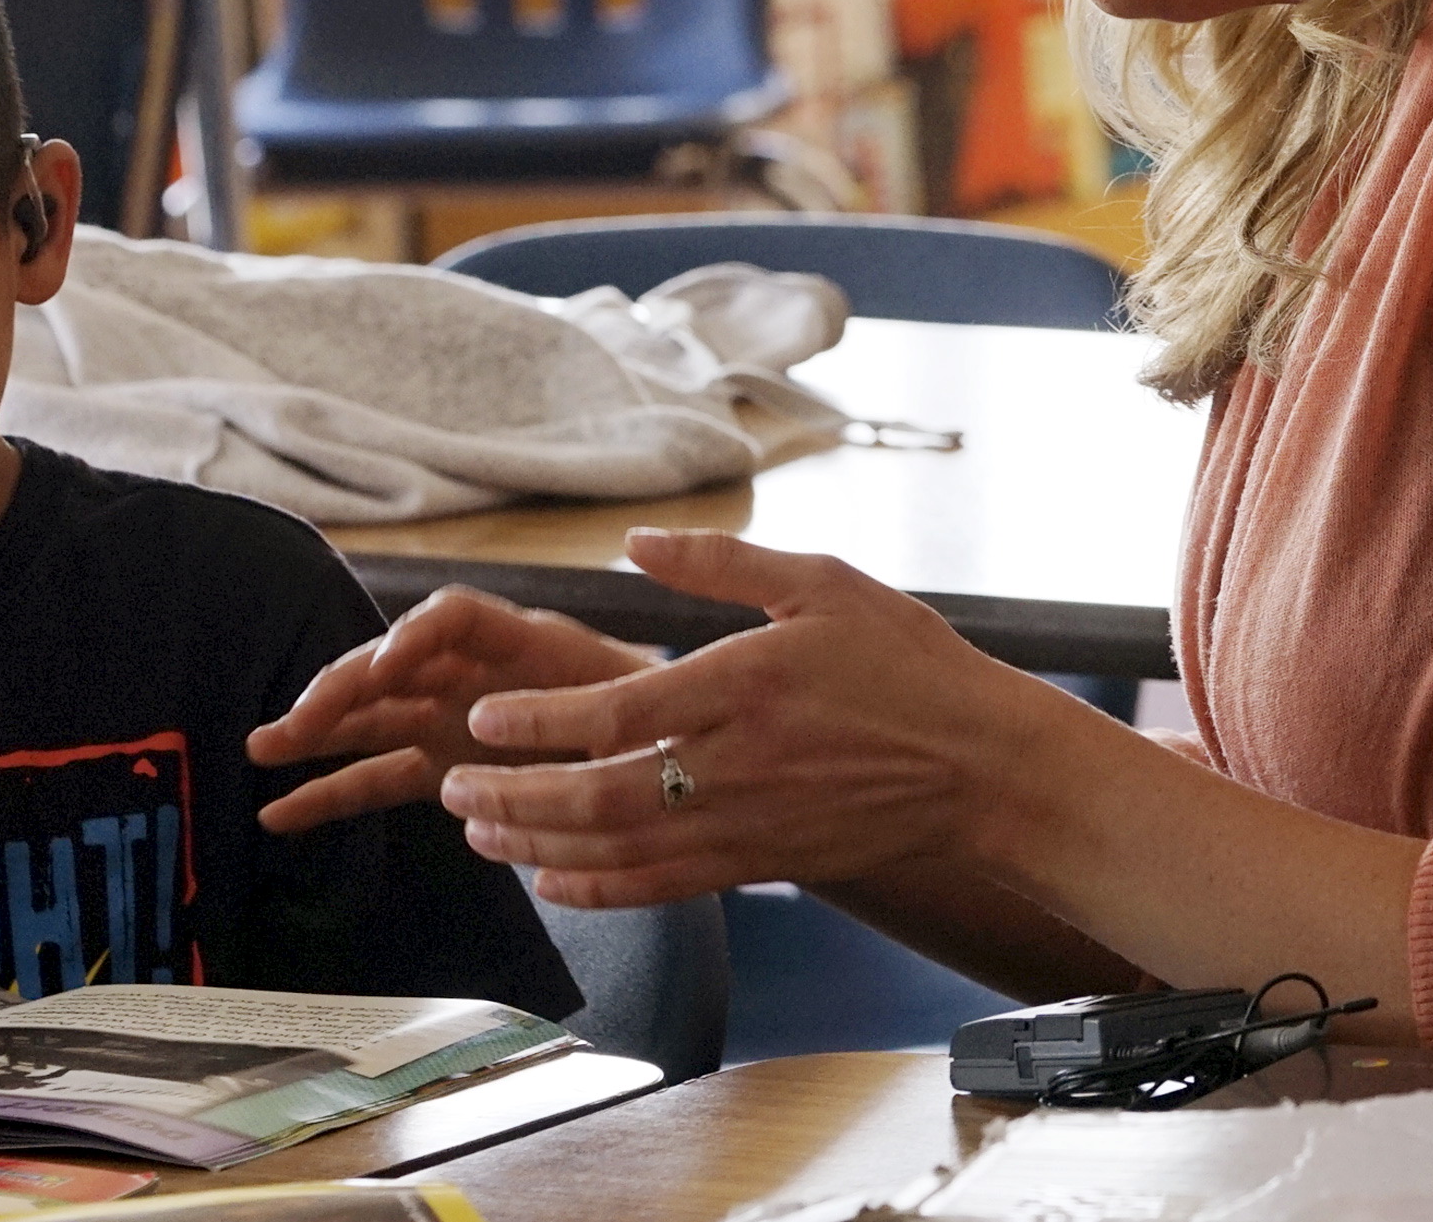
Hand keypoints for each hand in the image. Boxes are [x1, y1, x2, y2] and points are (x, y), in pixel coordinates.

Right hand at [251, 585, 649, 834]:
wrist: (673, 751)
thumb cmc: (661, 715)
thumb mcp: (642, 700)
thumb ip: (606, 703)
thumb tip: (588, 725)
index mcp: (525, 642)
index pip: (455, 618)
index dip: (413, 637)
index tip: (386, 669)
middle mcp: (477, 670)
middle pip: (395, 664)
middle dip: (342, 688)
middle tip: (295, 723)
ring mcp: (453, 717)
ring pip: (373, 716)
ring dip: (317, 729)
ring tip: (261, 749)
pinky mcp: (445, 765)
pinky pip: (378, 774)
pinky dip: (331, 792)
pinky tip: (280, 812)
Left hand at [439, 528, 1060, 908]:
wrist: (981, 767)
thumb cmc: (907, 666)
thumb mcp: (822, 583)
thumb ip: (721, 563)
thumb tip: (636, 542)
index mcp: (742, 684)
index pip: (612, 712)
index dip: (535, 724)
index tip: (482, 718)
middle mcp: (734, 764)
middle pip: (595, 796)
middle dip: (511, 797)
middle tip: (451, 786)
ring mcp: (745, 823)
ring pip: (617, 850)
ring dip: (537, 846)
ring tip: (480, 831)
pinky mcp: (759, 864)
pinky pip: (661, 887)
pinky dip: (598, 889)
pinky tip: (553, 881)